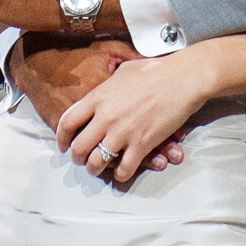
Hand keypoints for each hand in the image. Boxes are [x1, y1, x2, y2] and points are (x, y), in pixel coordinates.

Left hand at [13, 38, 185, 174]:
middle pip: (79, 147)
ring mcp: (123, 132)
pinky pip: (124, 169)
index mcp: (99, 97)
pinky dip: (121, 175)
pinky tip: (122, 172)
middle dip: (77, 158)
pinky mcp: (142, 144)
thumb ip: (107, 85)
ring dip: (95, 169)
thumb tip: (102, 91)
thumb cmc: (156, 70)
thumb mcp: (123, 71)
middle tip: (82, 160)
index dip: (62, 138)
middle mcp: (106, 116)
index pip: (67, 122)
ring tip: (98, 169)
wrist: (183, 78)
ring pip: (97, 162)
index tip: (64, 145)